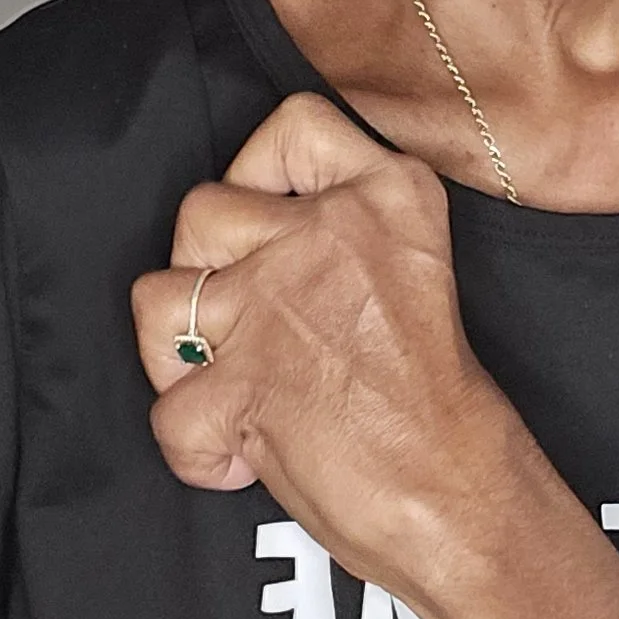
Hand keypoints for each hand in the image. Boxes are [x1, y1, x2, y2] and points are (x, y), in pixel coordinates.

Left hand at [130, 94, 531, 606]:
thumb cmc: (441, 403)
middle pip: (201, 208)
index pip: (294, 125)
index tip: (266, 220)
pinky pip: (167, 410)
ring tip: (221, 384)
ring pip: (158, 296)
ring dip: (174, 351)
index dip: (256, 173)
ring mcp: (277, 303)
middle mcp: (328, 233)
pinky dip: (194, 450)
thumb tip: (257, 235)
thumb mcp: (412, 269)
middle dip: (202, 269)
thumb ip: (343, 237)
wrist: (460, 493)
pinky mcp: (241, 382)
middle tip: (242, 323)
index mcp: (389, 196)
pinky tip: (240, 458)